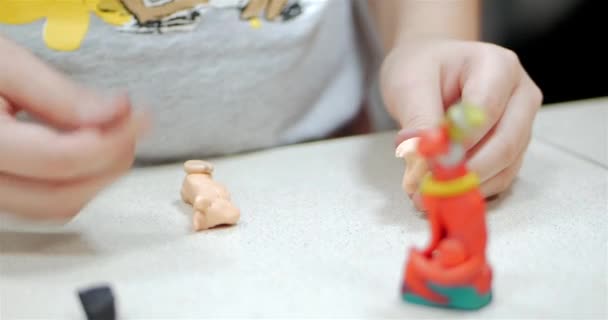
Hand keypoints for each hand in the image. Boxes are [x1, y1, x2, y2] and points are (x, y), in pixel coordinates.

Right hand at [0, 36, 147, 219]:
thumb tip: (116, 115)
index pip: (62, 160)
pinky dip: (77, 182)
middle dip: (111, 163)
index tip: (138, 115)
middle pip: (64, 198)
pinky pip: (45, 204)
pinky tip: (89, 150)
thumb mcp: (4, 66)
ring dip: (98, 176)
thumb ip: (59, 95)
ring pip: (57, 209)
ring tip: (114, 134)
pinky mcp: (0, 195)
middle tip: (132, 126)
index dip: (112, 138)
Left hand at [381, 36, 542, 209]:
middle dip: (466, 172)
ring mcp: (521, 124)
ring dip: (467, 185)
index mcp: (498, 67)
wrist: (430, 68)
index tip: (430, 163)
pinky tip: (441, 192)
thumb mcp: (410, 84)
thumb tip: (422, 159)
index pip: (486, 111)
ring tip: (426, 195)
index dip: (459, 142)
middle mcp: (520, 95)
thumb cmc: (422, 67)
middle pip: (505, 144)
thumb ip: (419, 120)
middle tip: (429, 190)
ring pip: (505, 166)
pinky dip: (472, 189)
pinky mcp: (513, 148)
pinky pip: (499, 177)